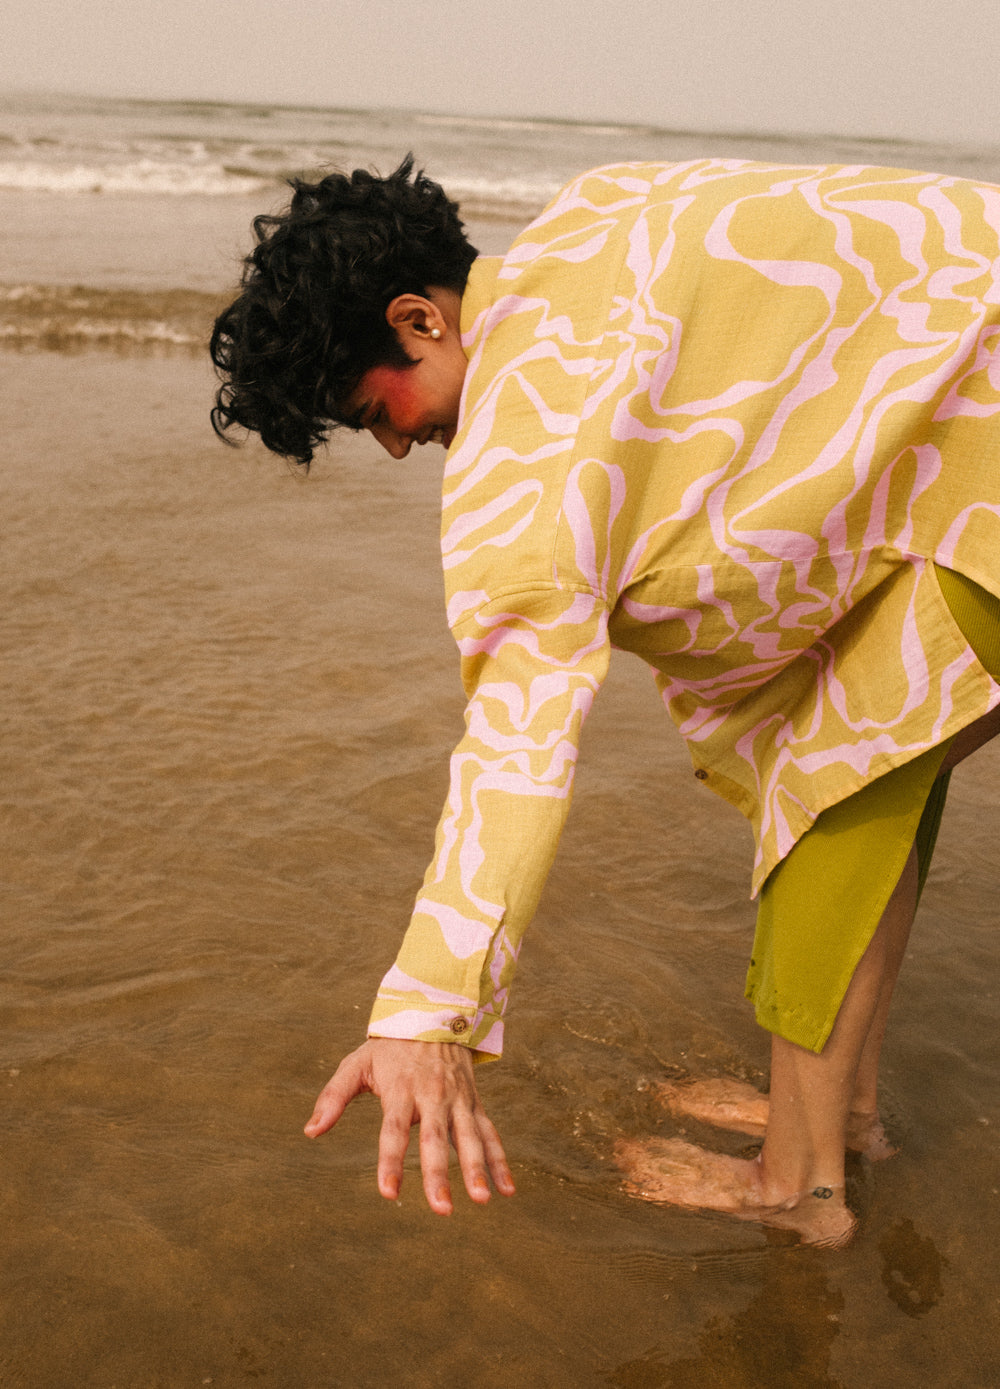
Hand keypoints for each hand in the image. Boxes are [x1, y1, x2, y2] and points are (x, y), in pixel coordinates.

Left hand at [304, 1037, 515, 1214]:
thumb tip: (310, 1132)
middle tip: (441, 1210)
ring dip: (476, 1169)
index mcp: (401, 1089)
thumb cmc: (389, 1047)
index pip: (394, 1129)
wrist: (433, 1013)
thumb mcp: (357, 1063)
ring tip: (481, 1199)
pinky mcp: (473, 1103)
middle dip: (439, 1174)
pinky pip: (489, 1133)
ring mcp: (457, 1100)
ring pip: (469, 1137)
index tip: (389, 1193)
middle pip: (435, 1139)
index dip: (390, 1161)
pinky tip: (506, 1190)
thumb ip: (334, 1096)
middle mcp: (432, 1095)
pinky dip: (499, 1160)